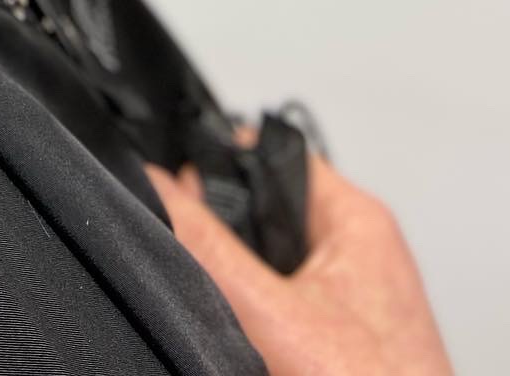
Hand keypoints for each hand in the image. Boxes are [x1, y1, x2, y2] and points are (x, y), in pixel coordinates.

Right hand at [143, 137, 453, 375]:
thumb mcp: (273, 316)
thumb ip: (208, 249)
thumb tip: (152, 184)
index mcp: (354, 220)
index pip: (267, 153)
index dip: (214, 166)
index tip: (173, 198)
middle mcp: (356, 252)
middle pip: (258, 213)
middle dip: (220, 239)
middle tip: (203, 278)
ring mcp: (349, 303)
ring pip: (263, 270)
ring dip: (236, 292)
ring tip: (231, 328)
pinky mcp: (338, 346)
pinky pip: (278, 316)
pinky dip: (255, 331)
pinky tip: (247, 355)